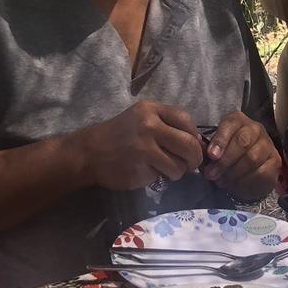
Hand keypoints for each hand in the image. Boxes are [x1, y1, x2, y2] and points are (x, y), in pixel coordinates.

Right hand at [82, 101, 202, 190]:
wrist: (89, 152)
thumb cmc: (120, 135)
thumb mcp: (142, 119)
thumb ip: (167, 125)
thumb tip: (198, 141)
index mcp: (151, 110)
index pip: (187, 120)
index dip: (194, 136)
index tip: (192, 145)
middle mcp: (149, 125)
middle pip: (189, 144)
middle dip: (195, 158)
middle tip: (190, 165)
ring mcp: (144, 148)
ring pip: (180, 164)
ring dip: (178, 171)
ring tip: (167, 169)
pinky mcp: (140, 168)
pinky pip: (164, 175)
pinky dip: (162, 177)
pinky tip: (150, 172)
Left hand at [201, 112, 281, 198]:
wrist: (247, 172)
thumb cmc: (226, 156)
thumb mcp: (214, 150)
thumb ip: (207, 148)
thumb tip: (197, 145)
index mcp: (237, 121)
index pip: (230, 124)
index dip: (220, 140)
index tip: (211, 156)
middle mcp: (255, 128)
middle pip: (242, 141)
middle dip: (225, 160)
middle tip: (212, 174)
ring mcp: (268, 144)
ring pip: (252, 158)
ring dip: (234, 173)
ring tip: (222, 182)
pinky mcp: (275, 161)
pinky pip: (261, 172)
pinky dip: (245, 182)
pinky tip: (236, 185)